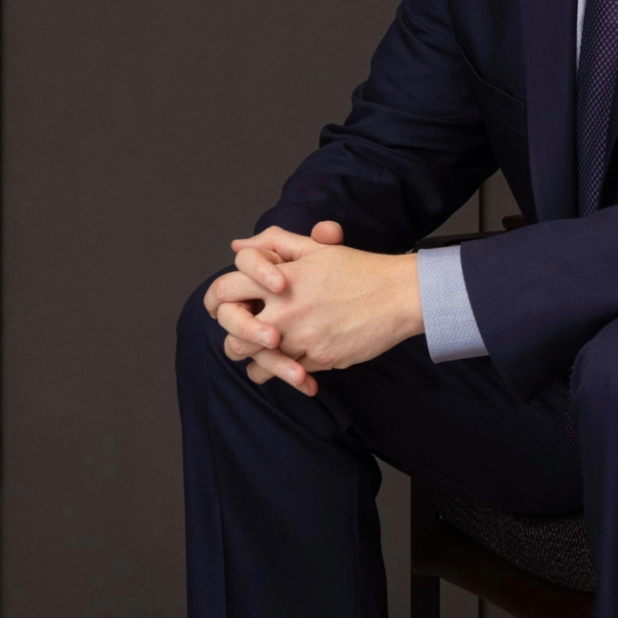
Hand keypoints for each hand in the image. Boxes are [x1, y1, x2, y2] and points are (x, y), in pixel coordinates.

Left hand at [203, 221, 344, 394]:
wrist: (399, 295)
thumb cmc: (358, 270)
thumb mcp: (315, 249)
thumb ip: (273, 244)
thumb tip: (236, 246)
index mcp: (279, 278)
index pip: (224, 290)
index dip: (217, 301)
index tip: (224, 308)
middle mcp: (285, 309)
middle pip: (233, 334)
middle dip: (236, 338)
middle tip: (245, 338)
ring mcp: (301, 337)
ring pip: (258, 361)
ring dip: (259, 361)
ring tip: (270, 353)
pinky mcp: (319, 359)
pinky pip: (289, 374)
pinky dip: (289, 372)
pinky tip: (297, 365)